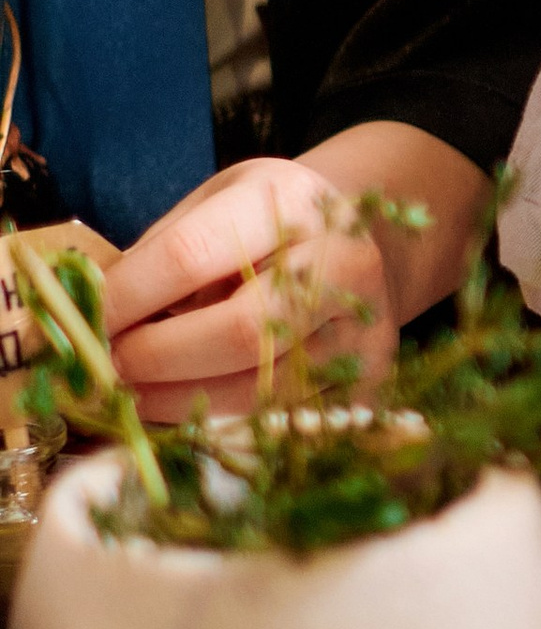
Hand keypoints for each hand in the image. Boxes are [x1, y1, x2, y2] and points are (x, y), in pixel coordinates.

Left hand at [102, 160, 402, 420]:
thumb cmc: (267, 228)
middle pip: (239, 332)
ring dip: (177, 403)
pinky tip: (186, 413)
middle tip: (104, 371)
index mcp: (292, 201)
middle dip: (155, 359)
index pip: (192, 255)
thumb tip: (88, 316)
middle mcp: (346, 263)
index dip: (126, 297)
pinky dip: (221, 427)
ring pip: (259, 391)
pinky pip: (281, 425)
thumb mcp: (215, 206)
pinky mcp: (371, 387)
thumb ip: (160, 252)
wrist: (362, 245)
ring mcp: (367, 331)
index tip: (82, 322)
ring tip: (132, 396)